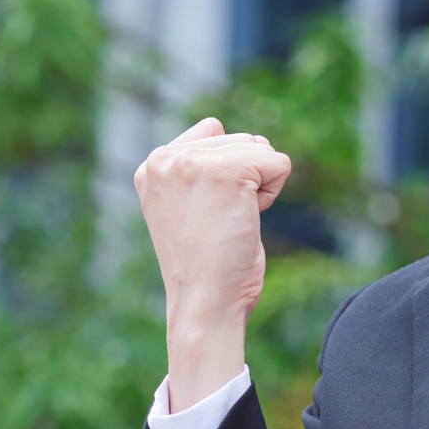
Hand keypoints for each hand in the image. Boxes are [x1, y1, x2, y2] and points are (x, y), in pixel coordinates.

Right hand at [134, 117, 292, 411]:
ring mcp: (193, 162)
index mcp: (151, 166)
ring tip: (231, 221)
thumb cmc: (204, 265)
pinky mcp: (227, 171)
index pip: (212, 132)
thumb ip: (192, 167)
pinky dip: (274, 191)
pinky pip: (278, 161)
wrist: (205, 304)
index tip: (207, 212)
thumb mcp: (182, 206)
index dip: (226, 173)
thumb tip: (216, 123)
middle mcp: (165, 158)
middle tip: (221, 221)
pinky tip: (248, 220)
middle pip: (240, 139)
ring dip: (259, 184)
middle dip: (245, 178)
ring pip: (260, 147)